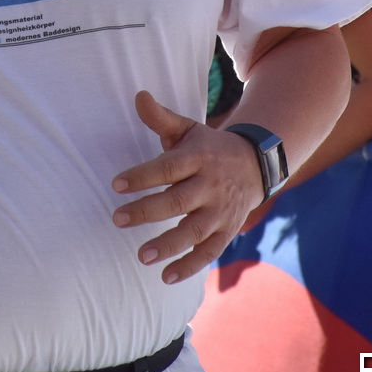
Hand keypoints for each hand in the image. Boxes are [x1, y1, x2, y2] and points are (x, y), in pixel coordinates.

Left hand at [112, 91, 261, 283]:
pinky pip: (209, 251)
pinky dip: (189, 266)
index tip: (116, 184)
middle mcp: (211, 185)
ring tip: (141, 256)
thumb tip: (138, 95)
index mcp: (198, 157)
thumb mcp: (189, 129)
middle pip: (178, 201)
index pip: (168, 168)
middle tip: (117, 219)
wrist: (256, 164)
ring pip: (194, 231)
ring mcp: (221, 211)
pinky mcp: (227, 231)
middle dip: (147, 211)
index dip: (142, 176)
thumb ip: (161, 119)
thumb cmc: (208, 146)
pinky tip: (165, 277)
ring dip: (168, 245)